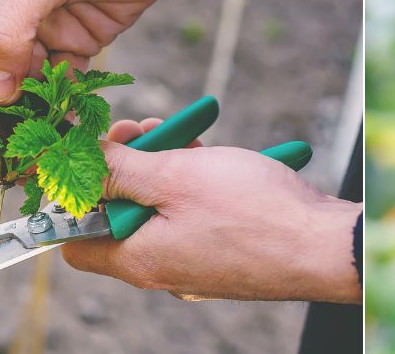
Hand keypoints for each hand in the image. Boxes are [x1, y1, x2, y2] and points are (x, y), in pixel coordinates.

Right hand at [0, 0, 203, 189]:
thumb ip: (13, 31)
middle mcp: (2, 4)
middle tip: (0, 179)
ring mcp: (43, 23)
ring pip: (27, 86)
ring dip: (30, 125)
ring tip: (34, 171)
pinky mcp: (80, 36)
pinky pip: (65, 83)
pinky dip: (65, 111)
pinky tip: (69, 143)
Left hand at [60, 119, 362, 303]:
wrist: (324, 243)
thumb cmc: (254, 213)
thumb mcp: (175, 176)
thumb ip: (119, 168)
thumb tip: (75, 160)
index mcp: (138, 258)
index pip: (73, 241)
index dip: (70, 197)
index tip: (87, 156)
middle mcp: (162, 265)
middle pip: (120, 213)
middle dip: (127, 164)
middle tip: (142, 129)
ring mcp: (195, 259)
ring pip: (160, 206)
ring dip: (165, 165)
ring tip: (182, 133)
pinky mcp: (224, 248)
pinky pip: (194, 212)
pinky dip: (196, 180)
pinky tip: (211, 152)